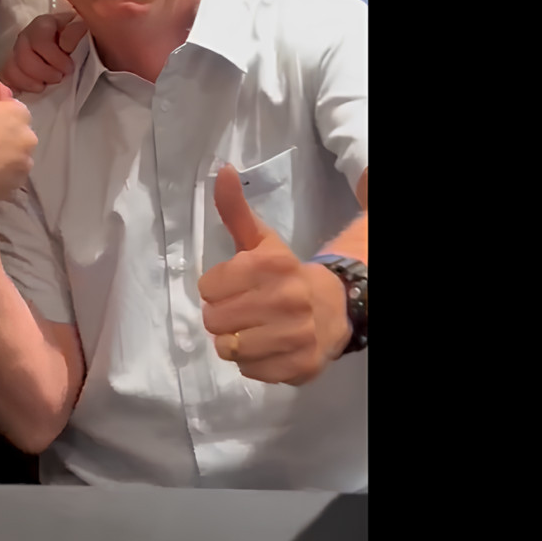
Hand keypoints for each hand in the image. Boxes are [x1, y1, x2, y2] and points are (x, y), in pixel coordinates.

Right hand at [0, 12, 86, 93]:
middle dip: (43, 72)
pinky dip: (18, 86)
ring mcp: (16, 52)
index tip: (69, 69)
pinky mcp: (13, 67)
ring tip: (46, 85)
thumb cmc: (78, 39)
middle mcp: (25, 37)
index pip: (40, 42)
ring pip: (12, 68)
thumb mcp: (84, 28)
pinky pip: (6, 78)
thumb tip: (65, 45)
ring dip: (30, 82)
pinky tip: (34, 88)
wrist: (73, 48)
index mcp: (43, 25)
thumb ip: (77, 31)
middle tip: (58, 78)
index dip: (55, 58)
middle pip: (23, 57)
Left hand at [197, 165, 349, 384]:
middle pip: (214, 320)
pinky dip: (252, 362)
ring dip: (233, 341)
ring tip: (251, 329)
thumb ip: (234, 209)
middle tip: (240, 310)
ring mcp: (295, 335)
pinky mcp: (300, 366)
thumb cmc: (283, 274)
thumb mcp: (259, 240)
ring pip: (229, 348)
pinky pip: (250, 371)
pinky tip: (266, 346)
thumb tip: (221, 169)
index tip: (233, 286)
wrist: (334, 307)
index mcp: (270, 265)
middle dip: (221, 316)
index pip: (208, 287)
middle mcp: (285, 299)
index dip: (216, 288)